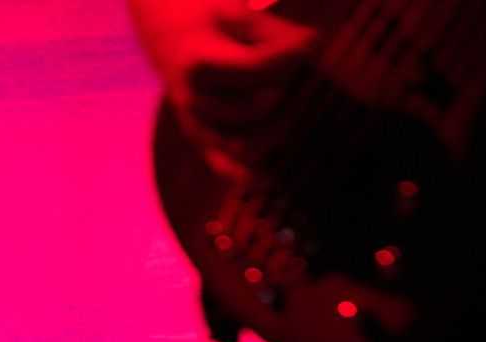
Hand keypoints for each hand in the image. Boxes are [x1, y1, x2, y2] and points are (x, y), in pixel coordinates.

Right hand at [129, 1, 315, 174]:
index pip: (254, 69)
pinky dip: (249, 177)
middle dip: (290, 91)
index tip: (313, 42)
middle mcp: (193, 101)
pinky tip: (272, 180)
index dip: (289, 57)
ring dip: (281, 129)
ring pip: (248, 145)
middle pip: (257, 109)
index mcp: (198, 62)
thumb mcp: (240, 17)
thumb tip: (313, 46)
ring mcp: (196, 127)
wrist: (172, 39)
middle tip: (307, 74)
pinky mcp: (202, 144)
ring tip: (301, 109)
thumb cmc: (214, 25)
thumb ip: (274, 34)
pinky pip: (225, 169)